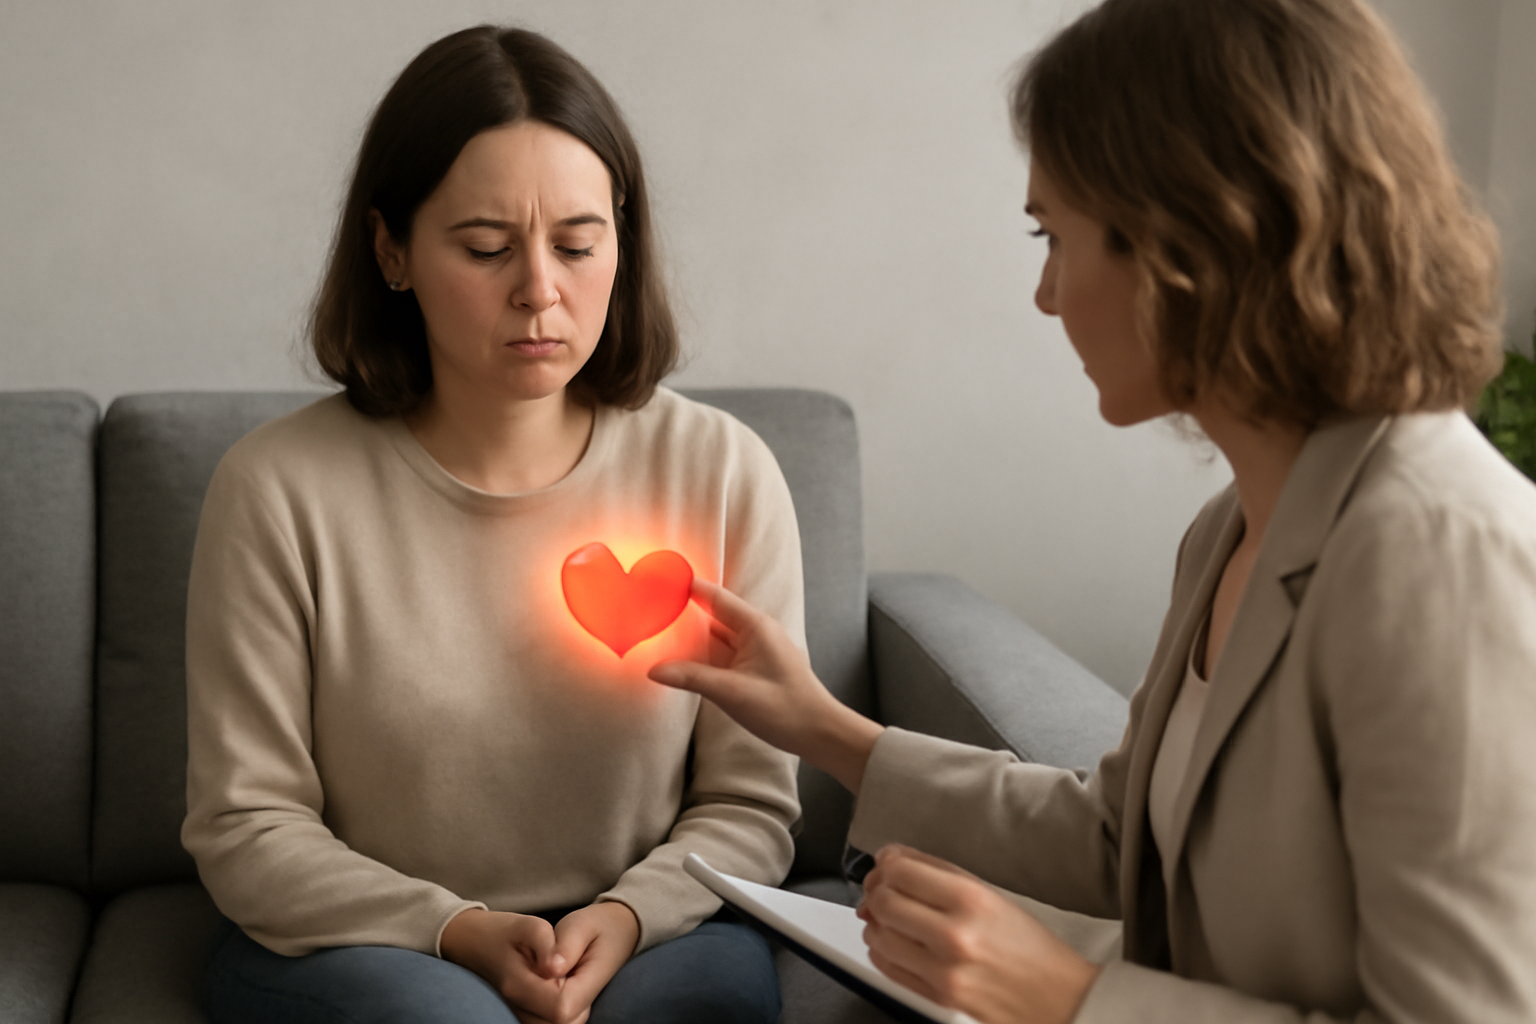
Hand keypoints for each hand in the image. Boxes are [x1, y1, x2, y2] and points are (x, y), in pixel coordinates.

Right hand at [441, 903, 637, 1023]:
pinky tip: (557, 986)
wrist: (472, 942)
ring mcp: (516, 1017)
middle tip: (569, 970)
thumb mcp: (529, 925)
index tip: (570, 966)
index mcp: (518, 986)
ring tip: (562, 976)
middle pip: (565, 1022)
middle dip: (578, 998)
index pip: (562, 1007)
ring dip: (572, 1003)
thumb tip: (557, 968)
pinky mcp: (521, 1018)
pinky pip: (551, 1022)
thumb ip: (548, 945)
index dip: (576, 988)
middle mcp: (516, 1009)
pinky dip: (561, 1007)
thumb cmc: (503, 931)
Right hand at [648, 579, 882, 791]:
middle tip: (651, 606)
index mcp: (756, 626)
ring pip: (716, 635)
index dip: (687, 586)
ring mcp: (756, 650)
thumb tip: (653, 670)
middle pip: (713, 614)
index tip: (661, 578)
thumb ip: (692, 678)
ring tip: (659, 628)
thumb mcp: (734, 692)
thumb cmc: (786, 709)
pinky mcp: (754, 668)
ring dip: (691, 634)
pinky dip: (702, 653)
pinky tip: (682, 659)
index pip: (714, 597)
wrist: (819, 733)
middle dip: (684, 610)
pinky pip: (722, 653)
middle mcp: (756, 632)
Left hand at [857, 845, 1100, 1023]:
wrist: (1060, 997)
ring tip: (888, 917)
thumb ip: (939, 875)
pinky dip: (881, 951)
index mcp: (970, 900)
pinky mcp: (937, 998)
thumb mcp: (991, 895)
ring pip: (878, 935)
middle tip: (882, 889)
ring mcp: (944, 971)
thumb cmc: (1031, 947)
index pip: (901, 871)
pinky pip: (887, 969)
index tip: (888, 863)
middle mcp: (954, 935)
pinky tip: (893, 942)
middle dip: (877, 891)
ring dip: (876, 922)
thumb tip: (892, 861)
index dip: (886, 863)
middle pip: (884, 901)